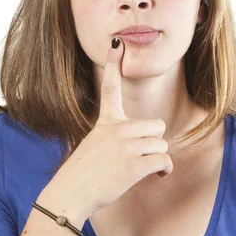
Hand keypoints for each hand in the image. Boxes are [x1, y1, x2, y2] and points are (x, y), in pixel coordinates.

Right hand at [46, 36, 172, 216]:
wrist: (70, 194)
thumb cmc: (81, 173)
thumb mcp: (94, 145)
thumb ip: (114, 138)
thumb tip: (139, 144)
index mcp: (105, 121)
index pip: (110, 86)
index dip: (113, 63)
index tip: (117, 42)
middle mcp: (116, 130)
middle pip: (157, 124)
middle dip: (155, 140)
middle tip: (144, 153)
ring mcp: (125, 147)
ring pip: (161, 144)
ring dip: (158, 158)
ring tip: (146, 169)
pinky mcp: (133, 166)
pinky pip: (164, 161)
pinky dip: (165, 170)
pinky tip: (156, 176)